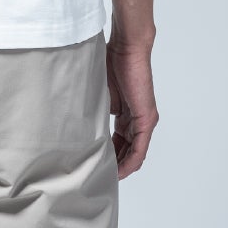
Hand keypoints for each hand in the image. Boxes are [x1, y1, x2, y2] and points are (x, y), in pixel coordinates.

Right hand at [106, 38, 158, 177]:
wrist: (127, 49)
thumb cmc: (112, 64)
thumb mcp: (100, 95)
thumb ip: (96, 111)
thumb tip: (80, 127)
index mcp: (127, 115)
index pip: (120, 143)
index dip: (110, 157)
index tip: (97, 167)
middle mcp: (138, 120)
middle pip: (128, 151)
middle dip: (115, 165)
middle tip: (100, 177)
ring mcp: (144, 120)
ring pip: (134, 153)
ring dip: (123, 167)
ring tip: (108, 178)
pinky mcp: (147, 119)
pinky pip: (140, 147)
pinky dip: (131, 160)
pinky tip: (121, 171)